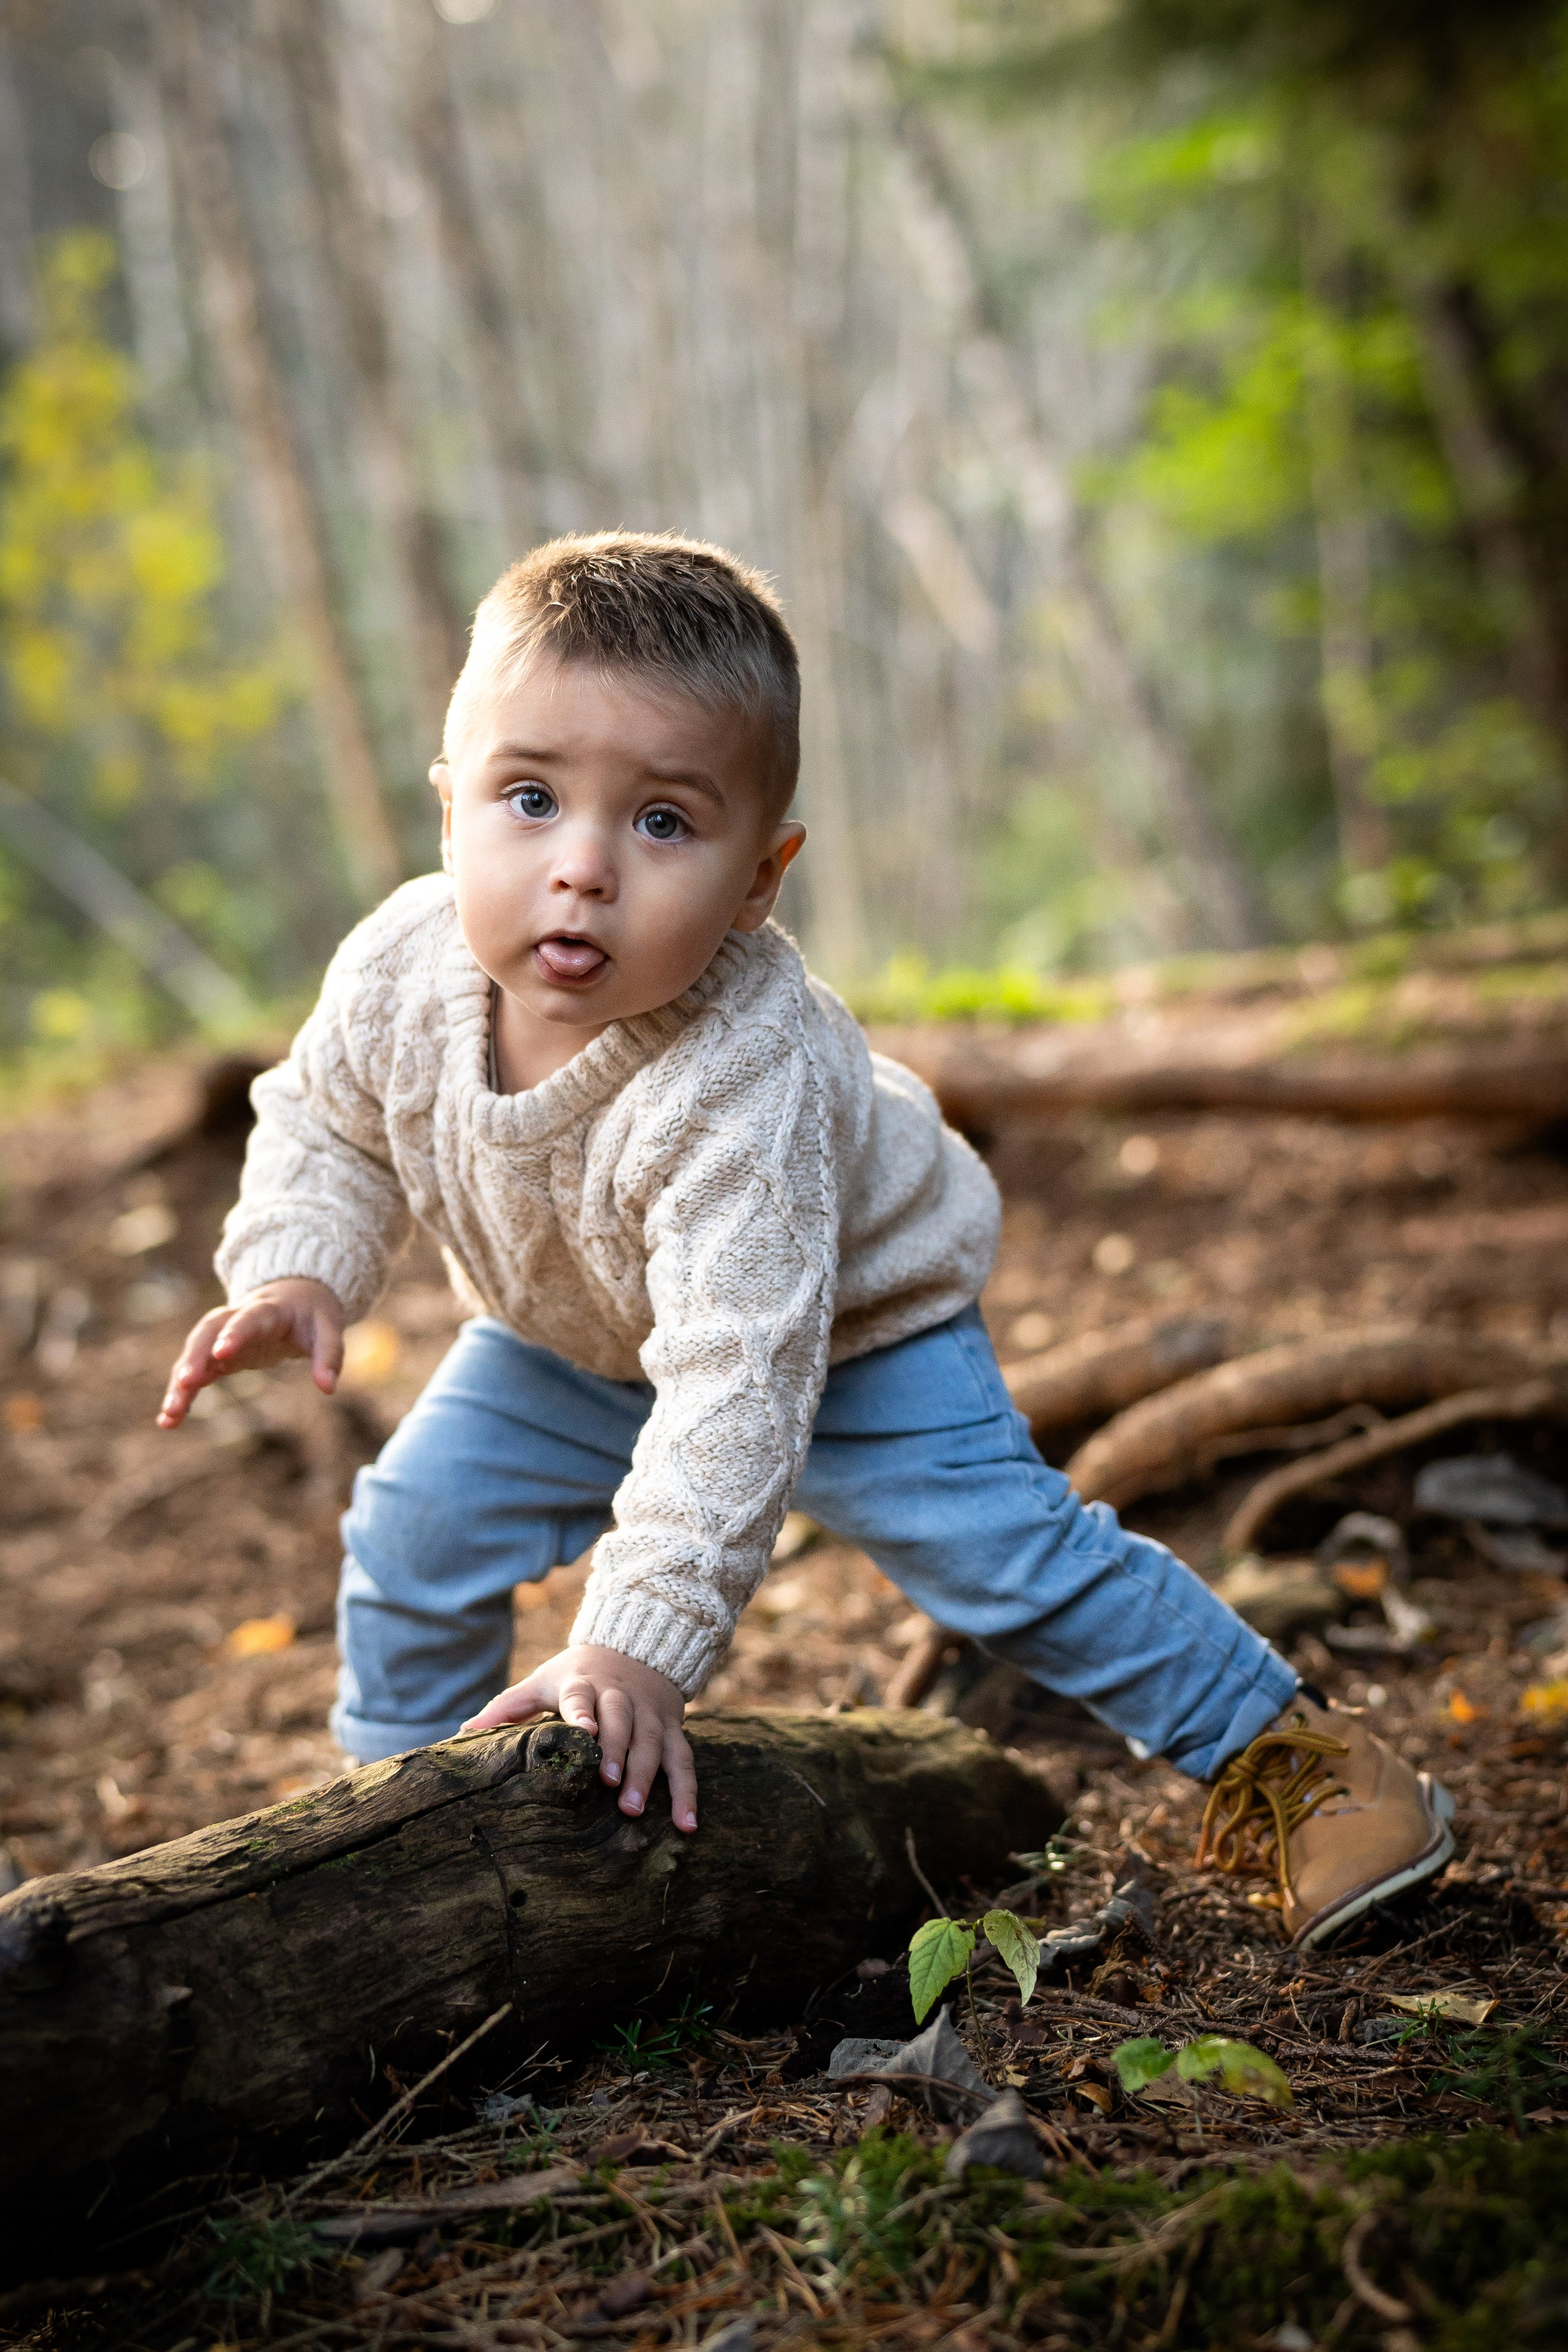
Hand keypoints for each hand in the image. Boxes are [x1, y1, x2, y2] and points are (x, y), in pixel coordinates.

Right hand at [158, 1277, 344, 1427]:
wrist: (293, 1297)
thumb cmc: (311, 1315)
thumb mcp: (328, 1329)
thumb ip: (329, 1356)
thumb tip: (328, 1388)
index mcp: (265, 1310)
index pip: (247, 1319)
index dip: (234, 1335)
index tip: (221, 1354)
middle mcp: (233, 1319)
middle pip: (207, 1334)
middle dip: (195, 1357)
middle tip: (185, 1382)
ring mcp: (219, 1337)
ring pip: (193, 1355)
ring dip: (180, 1383)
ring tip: (170, 1415)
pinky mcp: (214, 1356)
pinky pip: (193, 1374)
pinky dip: (182, 1394)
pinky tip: (169, 1420)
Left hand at [462, 1644, 696, 1832]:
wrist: (635, 1648)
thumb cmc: (576, 1677)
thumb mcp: (542, 1683)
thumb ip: (508, 1707)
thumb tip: (463, 1733)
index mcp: (583, 1684)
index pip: (581, 1696)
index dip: (583, 1712)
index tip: (583, 1730)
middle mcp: (621, 1696)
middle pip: (622, 1721)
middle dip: (618, 1751)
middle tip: (610, 1786)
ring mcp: (651, 1713)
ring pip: (653, 1742)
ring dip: (647, 1774)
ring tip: (634, 1809)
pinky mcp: (673, 1728)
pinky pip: (684, 1760)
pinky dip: (688, 1792)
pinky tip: (686, 1824)